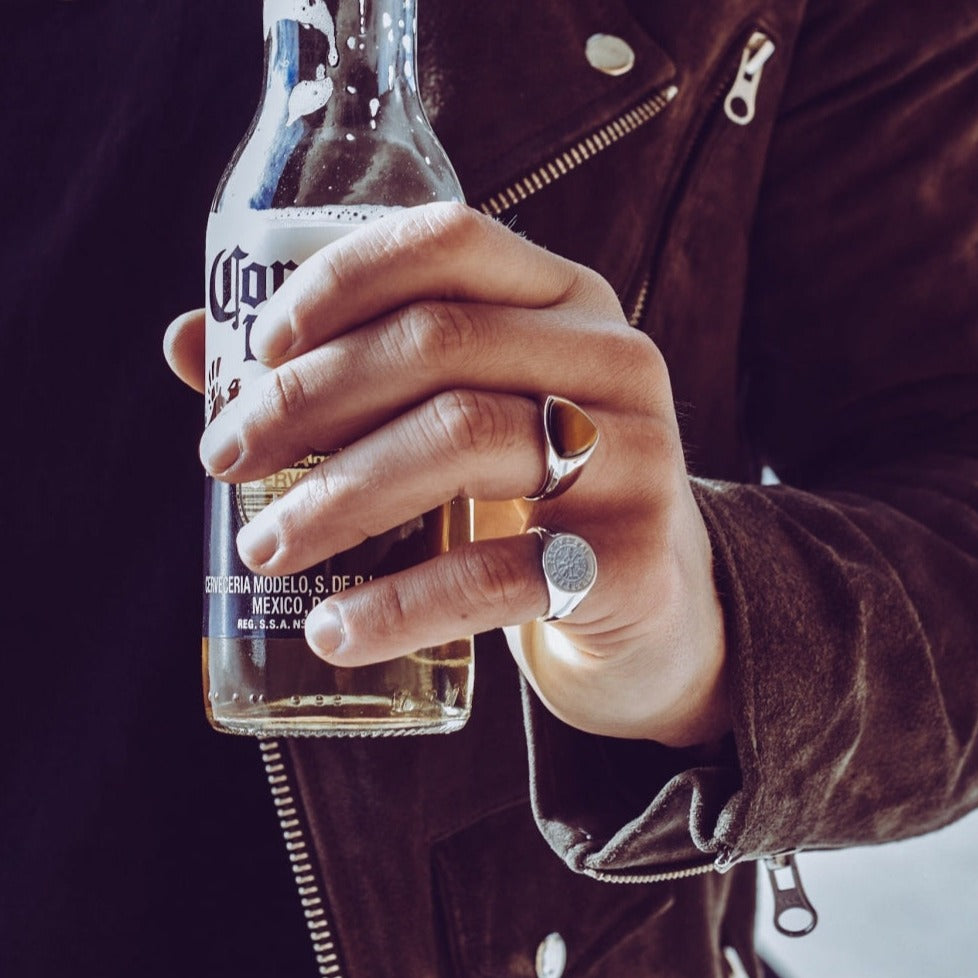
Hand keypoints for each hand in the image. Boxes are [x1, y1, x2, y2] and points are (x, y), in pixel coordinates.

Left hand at [164, 202, 728, 745]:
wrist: (653, 606)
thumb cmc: (534, 499)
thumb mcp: (463, 417)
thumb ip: (352, 376)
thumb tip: (192, 345)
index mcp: (566, 302)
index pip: (449, 242)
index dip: (339, 280)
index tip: (258, 352)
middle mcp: (612, 360)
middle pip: (439, 342)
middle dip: (309, 400)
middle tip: (226, 464)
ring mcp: (634, 458)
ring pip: (463, 440)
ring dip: (337, 498)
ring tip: (265, 550)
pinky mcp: (632, 561)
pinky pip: (497, 574)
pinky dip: (400, 604)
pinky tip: (335, 630)